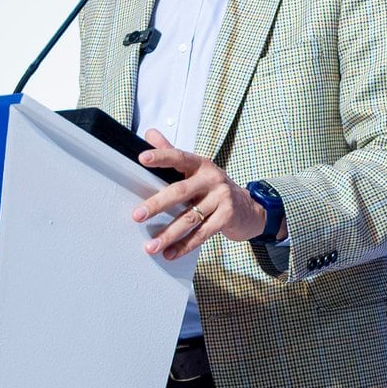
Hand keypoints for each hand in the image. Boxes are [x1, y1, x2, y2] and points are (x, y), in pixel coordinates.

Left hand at [129, 129, 268, 258]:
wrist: (249, 207)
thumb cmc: (214, 188)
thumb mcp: (196, 169)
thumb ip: (172, 152)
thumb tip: (149, 133)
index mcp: (201, 164)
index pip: (179, 157)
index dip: (161, 156)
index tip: (142, 158)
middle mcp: (212, 179)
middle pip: (180, 192)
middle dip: (157, 204)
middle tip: (137, 215)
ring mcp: (221, 198)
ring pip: (189, 218)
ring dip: (168, 234)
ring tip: (150, 246)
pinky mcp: (227, 217)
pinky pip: (202, 234)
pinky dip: (184, 245)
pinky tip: (170, 253)